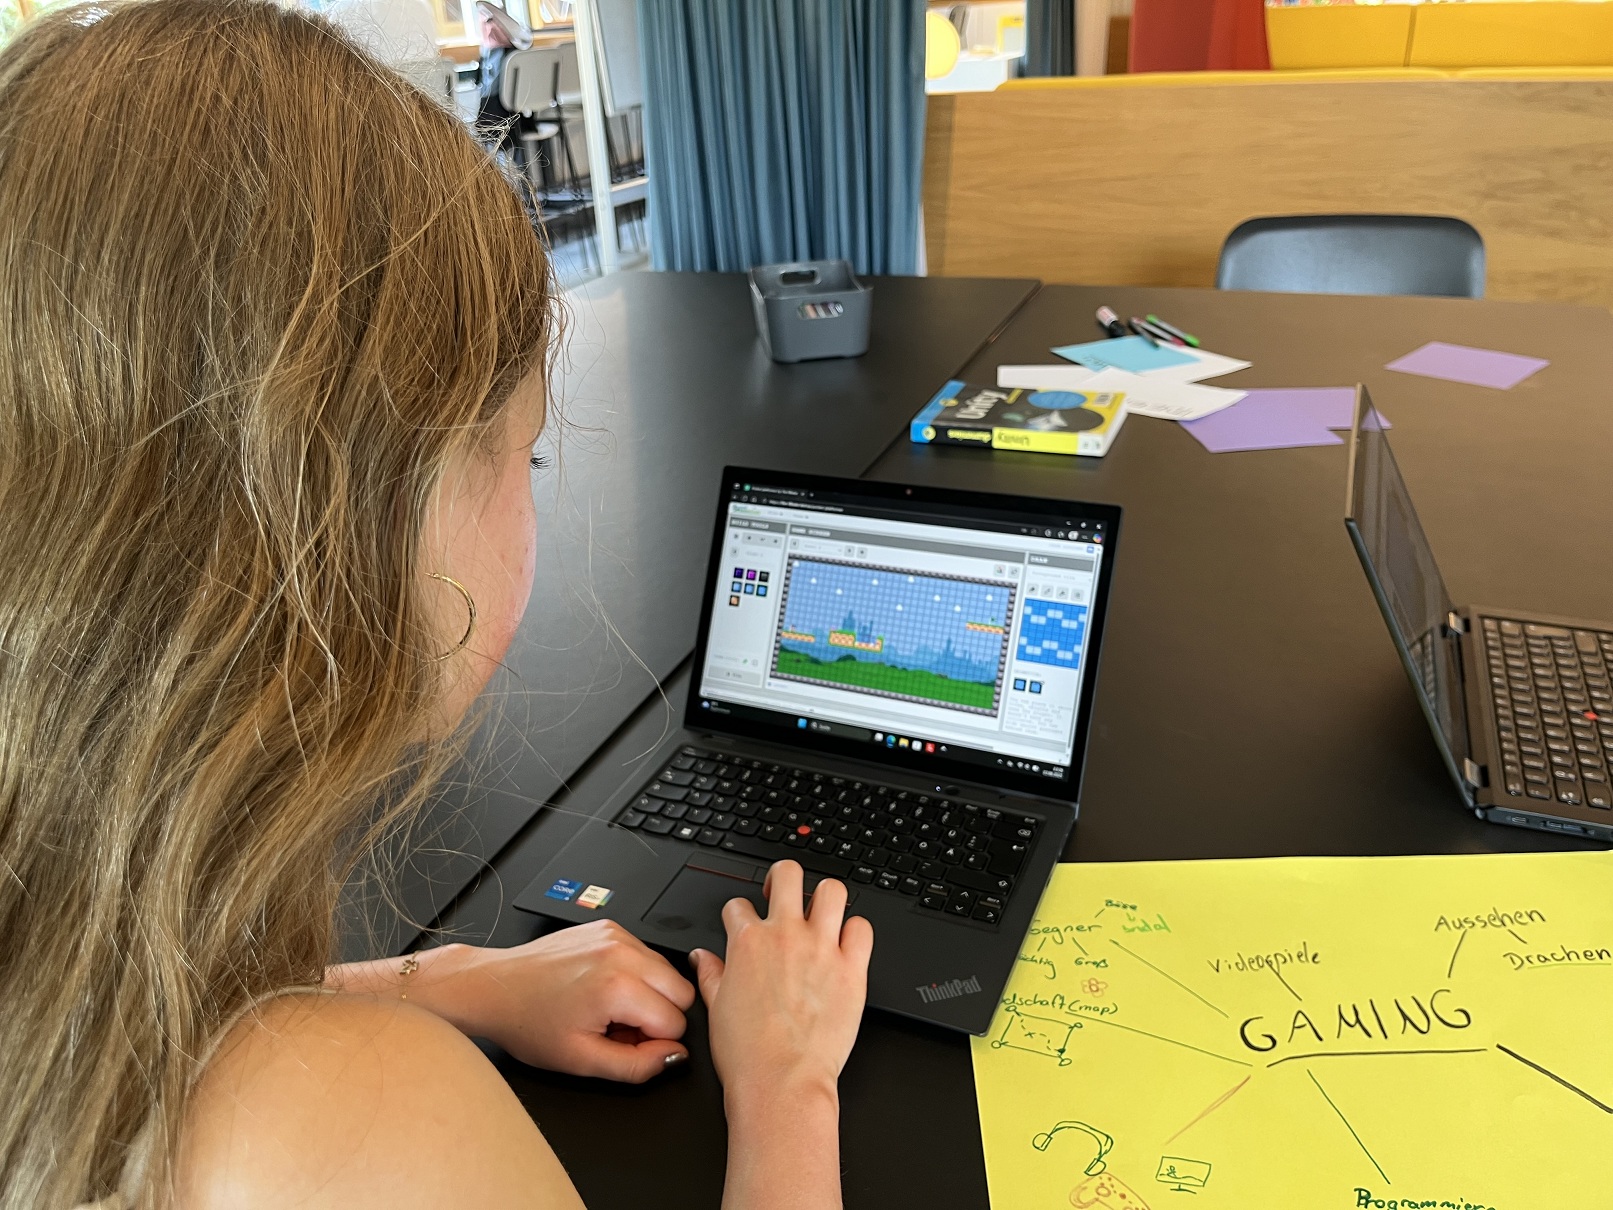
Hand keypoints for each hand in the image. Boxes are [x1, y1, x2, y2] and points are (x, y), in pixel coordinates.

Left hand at [417, 921, 697, 1082]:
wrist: (496, 987)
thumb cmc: (529, 1023)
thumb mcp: (582, 1061)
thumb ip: (637, 1066)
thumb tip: (674, 1057)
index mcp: (618, 986)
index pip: (676, 1022)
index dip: (654, 1042)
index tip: (624, 1042)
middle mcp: (622, 952)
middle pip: (683, 991)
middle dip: (659, 1015)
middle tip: (619, 1027)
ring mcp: (617, 934)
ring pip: (669, 971)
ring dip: (648, 994)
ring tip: (608, 1007)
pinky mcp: (610, 926)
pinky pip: (646, 955)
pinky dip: (635, 975)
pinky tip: (602, 988)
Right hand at [690, 861, 873, 1109]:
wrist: (781, 1082)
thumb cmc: (748, 1055)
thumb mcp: (715, 1009)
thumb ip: (711, 974)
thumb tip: (702, 957)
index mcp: (748, 943)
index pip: (738, 905)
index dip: (739, 914)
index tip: (745, 925)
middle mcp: (786, 936)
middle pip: (787, 873)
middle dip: (781, 878)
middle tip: (783, 896)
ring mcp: (822, 949)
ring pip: (832, 890)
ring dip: (825, 898)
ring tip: (820, 914)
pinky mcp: (853, 969)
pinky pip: (863, 928)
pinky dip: (856, 931)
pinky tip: (846, 944)